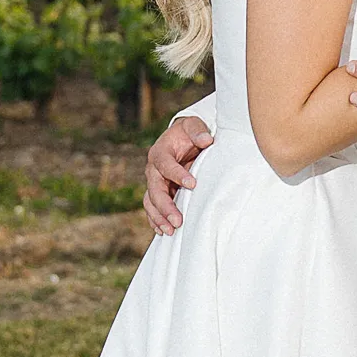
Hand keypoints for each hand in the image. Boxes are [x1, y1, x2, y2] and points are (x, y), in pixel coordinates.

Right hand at [143, 115, 213, 234]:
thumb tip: (206, 140)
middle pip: (154, 189)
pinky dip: (156, 220)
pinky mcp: (158, 192)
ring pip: (151, 201)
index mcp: (160, 152)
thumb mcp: (193, 125)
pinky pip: (152, 208)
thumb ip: (198, 130)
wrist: (182, 140)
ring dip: (159, 217)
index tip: (192, 184)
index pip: (165, 164)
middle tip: (178, 220)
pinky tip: (163, 231)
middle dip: (165, 206)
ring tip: (170, 230)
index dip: (177, 174)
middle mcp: (153, 169)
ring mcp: (154, 182)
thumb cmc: (189, 133)